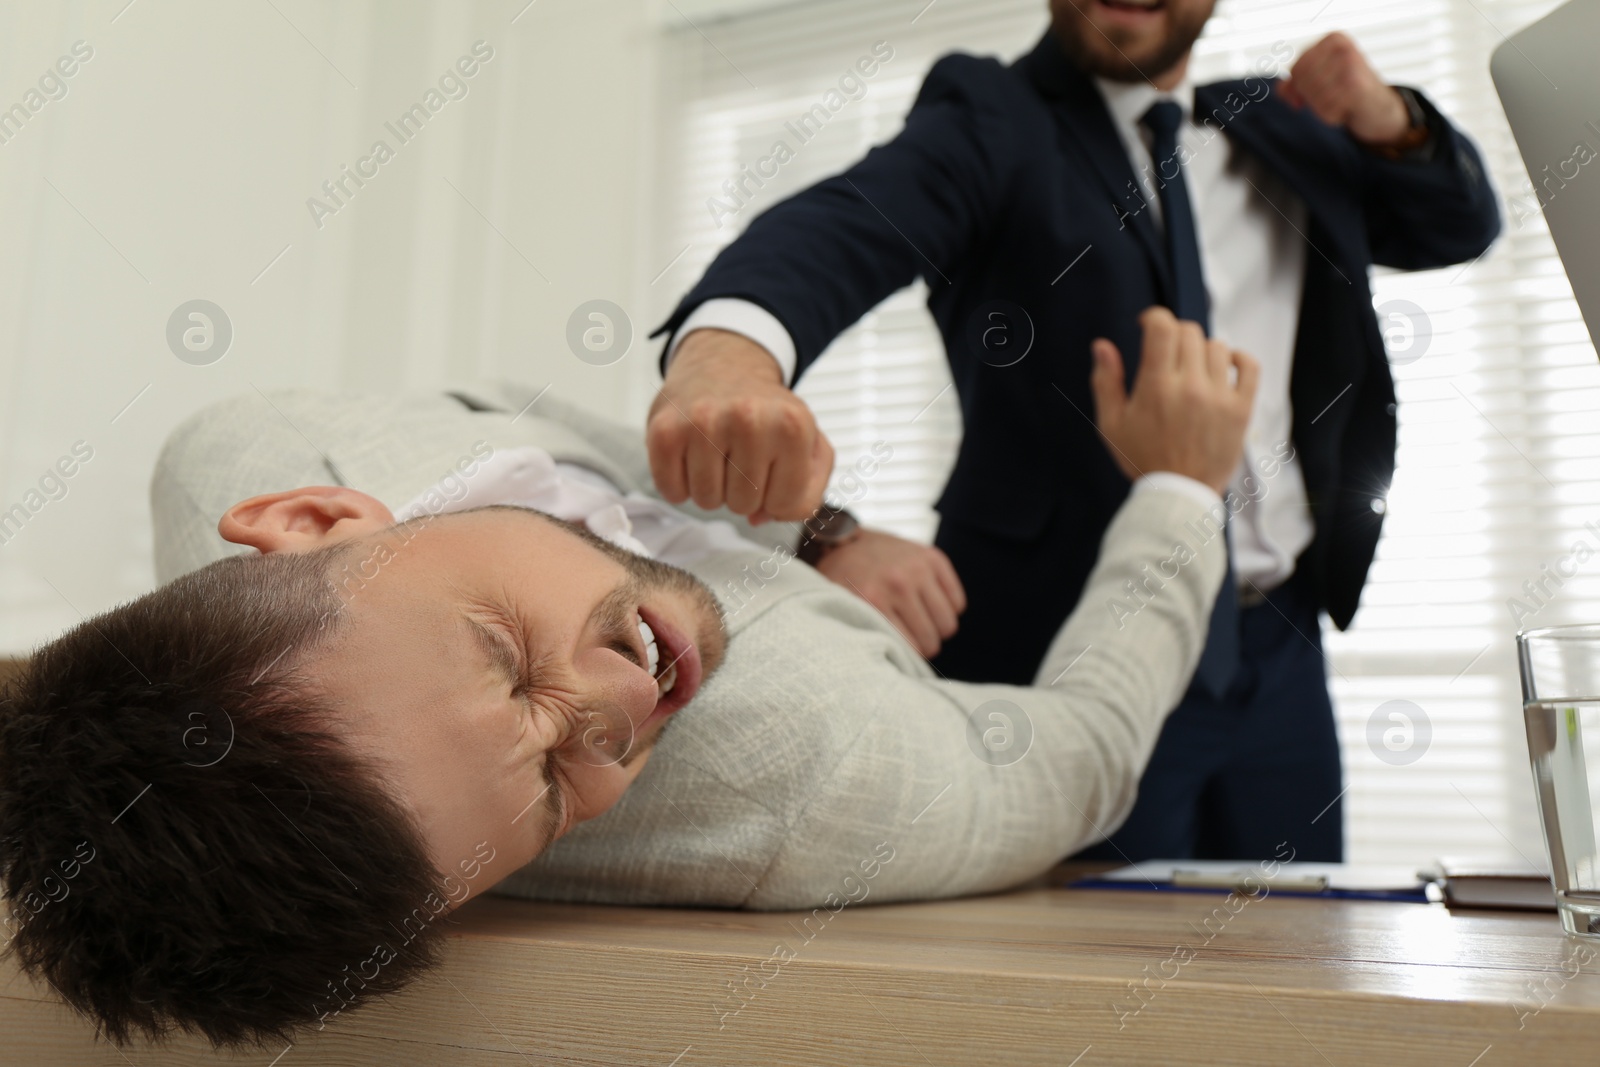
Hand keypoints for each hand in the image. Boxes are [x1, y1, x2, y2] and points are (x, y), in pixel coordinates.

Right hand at [647, 328, 833, 522]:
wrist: (722, 366)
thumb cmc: (768, 415)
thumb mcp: (810, 444)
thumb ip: (806, 494)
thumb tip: (761, 518)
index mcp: (793, 424)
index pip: (786, 504)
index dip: (777, 497)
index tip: (771, 469)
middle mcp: (748, 419)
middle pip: (744, 506)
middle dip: (743, 492)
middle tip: (739, 457)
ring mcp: (702, 422)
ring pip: (707, 502)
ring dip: (711, 489)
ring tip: (716, 454)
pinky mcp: (664, 431)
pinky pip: (672, 492)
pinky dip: (680, 484)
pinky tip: (691, 456)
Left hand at [814, 528, 966, 657]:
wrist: (843, 539)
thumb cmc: (842, 581)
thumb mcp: (841, 608)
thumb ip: (862, 633)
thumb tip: (889, 668)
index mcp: (873, 600)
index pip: (909, 648)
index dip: (908, 657)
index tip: (903, 656)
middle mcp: (898, 583)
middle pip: (931, 639)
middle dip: (925, 646)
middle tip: (914, 641)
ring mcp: (918, 568)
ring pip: (948, 623)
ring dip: (938, 630)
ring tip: (923, 626)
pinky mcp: (933, 558)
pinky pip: (957, 601)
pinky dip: (949, 609)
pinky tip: (931, 607)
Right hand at [1090, 307, 1258, 494]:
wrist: (1179, 494)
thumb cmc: (1141, 459)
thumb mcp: (1111, 424)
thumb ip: (1106, 381)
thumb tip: (1102, 345)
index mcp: (1156, 387)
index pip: (1162, 326)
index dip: (1154, 317)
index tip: (1148, 325)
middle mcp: (1190, 386)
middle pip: (1189, 332)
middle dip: (1174, 335)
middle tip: (1168, 354)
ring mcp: (1220, 397)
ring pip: (1216, 346)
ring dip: (1201, 350)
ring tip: (1192, 368)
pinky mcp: (1241, 409)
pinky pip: (1249, 366)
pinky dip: (1238, 359)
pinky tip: (1224, 367)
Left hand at [1278, 32, 1411, 146]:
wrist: (1379, 106)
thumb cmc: (1346, 90)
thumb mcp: (1320, 80)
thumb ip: (1294, 83)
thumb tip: (1281, 89)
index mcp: (1334, 40)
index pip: (1298, 68)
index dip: (1297, 87)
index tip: (1305, 96)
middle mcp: (1343, 48)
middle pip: (1304, 82)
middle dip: (1311, 98)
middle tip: (1328, 100)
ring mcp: (1352, 66)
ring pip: (1314, 96)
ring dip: (1321, 109)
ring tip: (1339, 104)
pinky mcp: (1358, 87)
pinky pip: (1326, 109)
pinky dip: (1331, 117)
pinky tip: (1345, 110)